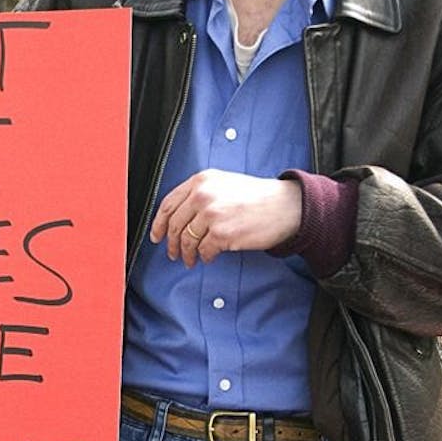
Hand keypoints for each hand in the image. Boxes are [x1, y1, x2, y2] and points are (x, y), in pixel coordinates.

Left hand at [149, 169, 301, 267]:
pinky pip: (204, 250)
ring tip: (191, 260)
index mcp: (201, 181)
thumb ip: (200, 193)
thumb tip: (179, 217)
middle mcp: (202, 195)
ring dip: (187, 254)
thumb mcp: (224, 183)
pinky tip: (209, 257)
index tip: (157, 236)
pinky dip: (204, 257)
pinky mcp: (221, 233)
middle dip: (172, 243)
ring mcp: (211, 214)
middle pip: (175, 225)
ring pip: (187, 240)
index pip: (168, 204)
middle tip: (174, 253)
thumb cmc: (257, 197)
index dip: (159, 224)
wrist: (284, 206)